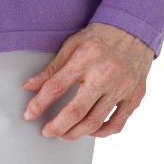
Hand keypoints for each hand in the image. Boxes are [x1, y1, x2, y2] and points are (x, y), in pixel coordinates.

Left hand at [21, 23, 154, 138]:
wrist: (134, 29)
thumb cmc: (99, 37)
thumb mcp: (71, 45)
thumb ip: (51, 69)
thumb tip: (29, 86)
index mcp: (85, 58)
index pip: (56, 86)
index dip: (39, 104)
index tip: (29, 115)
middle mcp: (104, 74)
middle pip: (76, 111)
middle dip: (57, 127)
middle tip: (47, 132)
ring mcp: (122, 87)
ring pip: (95, 122)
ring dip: (76, 133)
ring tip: (64, 134)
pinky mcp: (135, 96)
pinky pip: (117, 123)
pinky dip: (101, 132)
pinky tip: (90, 130)